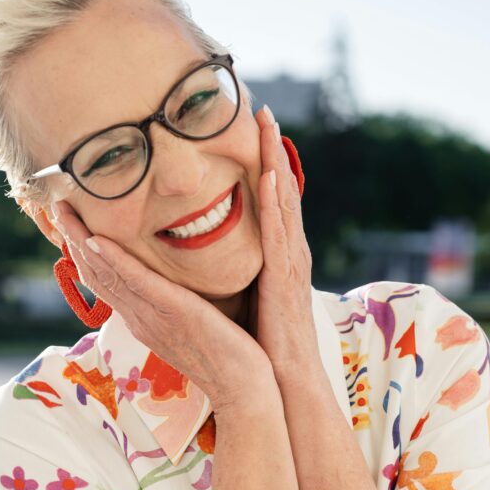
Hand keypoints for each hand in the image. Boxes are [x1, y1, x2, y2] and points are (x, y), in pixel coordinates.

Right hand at [47, 198, 277, 413]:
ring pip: (108, 274)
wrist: (244, 391)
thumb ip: (178, 305)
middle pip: (97, 274)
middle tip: (56, 206)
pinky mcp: (174, 312)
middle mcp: (140, 317)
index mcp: (143, 319)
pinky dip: (116, 260)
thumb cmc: (228, 358)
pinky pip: (139, 283)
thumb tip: (175, 284)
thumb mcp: (194, 326)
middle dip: (73, 239)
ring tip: (65, 212)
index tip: (72, 223)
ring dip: (83, 242)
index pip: (105, 281)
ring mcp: (153, 317)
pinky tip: (97, 240)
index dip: (84, 252)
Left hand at [247, 106, 319, 380]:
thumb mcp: (241, 296)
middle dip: (271, 148)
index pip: (266, 200)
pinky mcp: (285, 280)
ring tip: (269, 123)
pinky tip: (269, 175)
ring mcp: (289, 263)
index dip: (259, 161)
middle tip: (261, 107)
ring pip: (283, 202)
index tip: (247, 126)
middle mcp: (286, 252)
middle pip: (278, 189)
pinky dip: (276, 203)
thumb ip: (230, 270)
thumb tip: (199, 257)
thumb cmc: (258, 343)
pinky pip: (280, 234)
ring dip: (276, 160)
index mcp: (273, 255)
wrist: (279, 382)